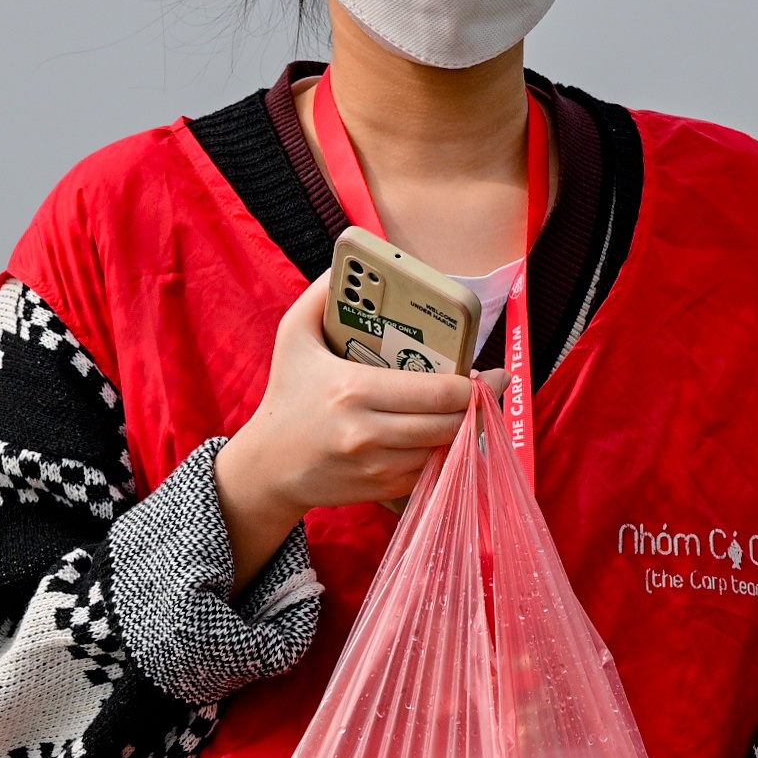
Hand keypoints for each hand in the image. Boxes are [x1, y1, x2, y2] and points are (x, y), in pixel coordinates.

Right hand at [213, 274, 497, 586]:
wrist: (268, 466)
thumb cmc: (286, 395)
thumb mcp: (293, 337)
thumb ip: (319, 296)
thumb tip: (345, 269)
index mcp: (354, 389)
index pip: (438, 391)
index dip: (473, 384)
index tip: (486, 372)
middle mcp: (368, 432)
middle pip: (449, 423)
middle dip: (477, 406)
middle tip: (489, 388)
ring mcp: (376, 466)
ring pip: (444, 450)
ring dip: (463, 431)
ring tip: (472, 409)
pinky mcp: (381, 488)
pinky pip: (429, 472)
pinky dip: (443, 454)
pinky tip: (444, 436)